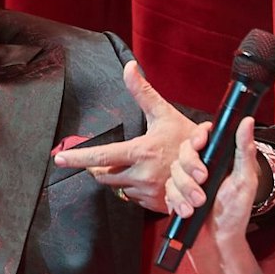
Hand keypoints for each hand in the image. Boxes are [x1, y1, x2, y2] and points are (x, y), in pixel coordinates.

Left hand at [51, 60, 193, 211]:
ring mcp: (149, 193)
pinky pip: (133, 199)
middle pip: (105, 176)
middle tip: (111, 158)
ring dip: (121, 178)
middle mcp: (142, 176)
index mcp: (140, 152)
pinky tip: (149, 178)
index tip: (59, 159)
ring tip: (139, 165)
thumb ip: (143, 92)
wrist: (215, 167)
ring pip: (119, 188)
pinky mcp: (156, 206)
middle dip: (103, 168)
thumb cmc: (187, 137)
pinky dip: (135, 189)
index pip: (101, 158)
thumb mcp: (164, 113)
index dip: (78, 159)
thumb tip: (129, 67)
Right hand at [165, 116, 259, 248]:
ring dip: (185, 189)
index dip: (198, 137)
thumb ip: (244, 150)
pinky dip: (177, 201)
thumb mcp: (245, 179)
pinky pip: (168, 190)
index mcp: (218, 159)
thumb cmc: (235, 213)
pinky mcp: (175, 196)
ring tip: (198, 204)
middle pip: (184, 152)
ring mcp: (186, 182)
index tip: (200, 144)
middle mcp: (201, 167)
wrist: (218, 242)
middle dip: (190, 168)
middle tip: (203, 180)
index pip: (203, 136)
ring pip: (174, 172)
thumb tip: (247, 122)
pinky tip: (187, 211)